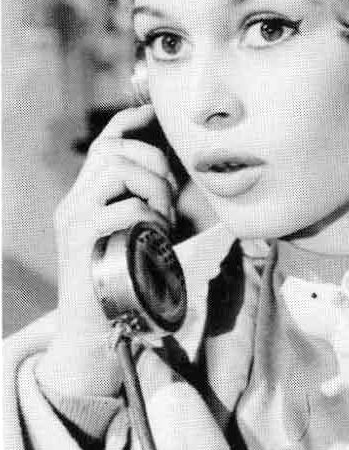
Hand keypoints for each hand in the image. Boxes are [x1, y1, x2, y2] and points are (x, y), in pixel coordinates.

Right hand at [37, 105, 177, 398]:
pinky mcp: (81, 239)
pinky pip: (124, 207)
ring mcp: (74, 219)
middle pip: (114, 150)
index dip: (129, 124)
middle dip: (153, 165)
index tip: (152, 115)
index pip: (103, 145)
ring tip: (162, 220)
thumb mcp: (133, 239)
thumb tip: (175, 184)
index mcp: (84, 199)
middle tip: (169, 202)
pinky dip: (149, 217)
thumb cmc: (119, 288)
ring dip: (153, 189)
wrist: (91, 334)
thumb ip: (145, 211)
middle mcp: (74, 203)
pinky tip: (154, 236)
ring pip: (118, 169)